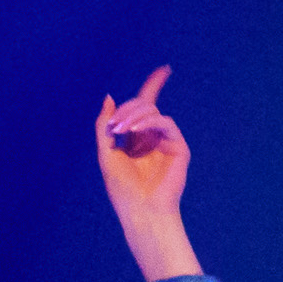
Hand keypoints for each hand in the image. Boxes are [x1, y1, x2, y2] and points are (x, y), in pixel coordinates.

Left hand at [95, 65, 199, 280]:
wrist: (141, 212)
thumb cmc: (123, 191)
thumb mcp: (106, 154)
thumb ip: (104, 126)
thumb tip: (109, 97)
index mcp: (138, 140)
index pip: (146, 107)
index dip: (155, 86)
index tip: (165, 69)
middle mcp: (154, 138)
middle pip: (143, 106)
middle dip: (126, 110)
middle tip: (113, 126)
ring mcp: (167, 142)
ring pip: (152, 112)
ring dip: (133, 115)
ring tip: (119, 130)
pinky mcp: (179, 148)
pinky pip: (165, 123)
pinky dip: (148, 122)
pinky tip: (134, 131)